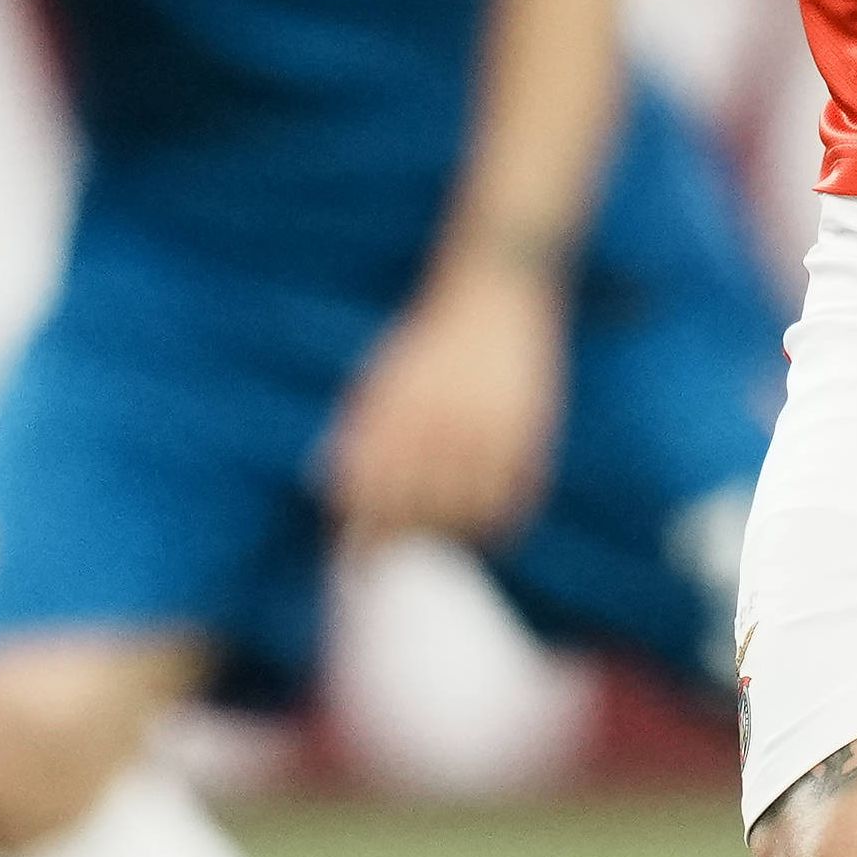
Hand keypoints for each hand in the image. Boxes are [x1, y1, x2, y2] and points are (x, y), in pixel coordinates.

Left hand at [329, 257, 570, 550]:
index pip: (371, 499)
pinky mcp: (530, 433)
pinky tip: (488, 532)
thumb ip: (356, 431)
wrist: (495, 285)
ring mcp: (487, 430)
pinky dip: (502, 524)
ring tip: (445, 550)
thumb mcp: (379, 377)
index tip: (357, 569)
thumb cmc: (428, 338)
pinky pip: (514, 500)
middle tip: (400, 570)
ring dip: (454, 540)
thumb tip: (327, 486)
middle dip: (405, 549)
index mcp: (396, 413)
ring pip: (468, 516)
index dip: (363, 543)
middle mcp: (439, 426)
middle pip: (417, 516)